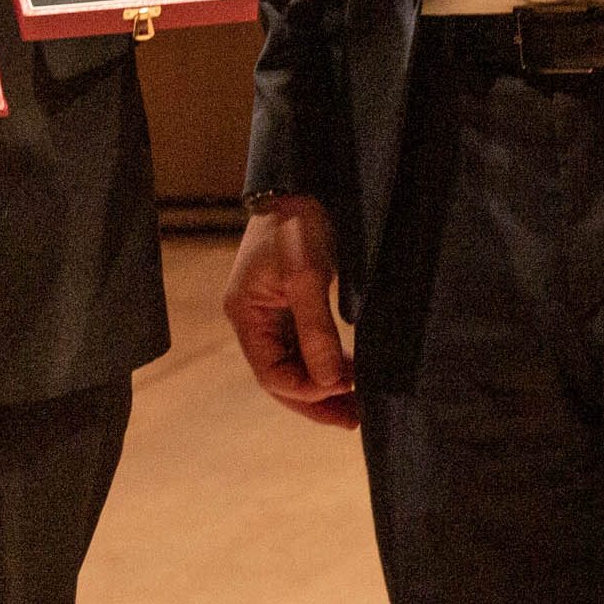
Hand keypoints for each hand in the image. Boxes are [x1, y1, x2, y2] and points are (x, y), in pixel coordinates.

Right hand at [222, 198, 358, 426]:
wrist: (301, 183)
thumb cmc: (297, 226)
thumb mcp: (308, 277)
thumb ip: (316, 331)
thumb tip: (331, 383)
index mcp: (246, 315)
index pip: (271, 373)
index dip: (307, 390)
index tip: (345, 387)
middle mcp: (253, 320)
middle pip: (279, 376)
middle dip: (314, 400)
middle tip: (353, 420)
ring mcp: (271, 313)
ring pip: (293, 365)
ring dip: (322, 386)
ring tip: (357, 405)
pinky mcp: (290, 304)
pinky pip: (303, 347)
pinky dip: (325, 364)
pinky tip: (350, 372)